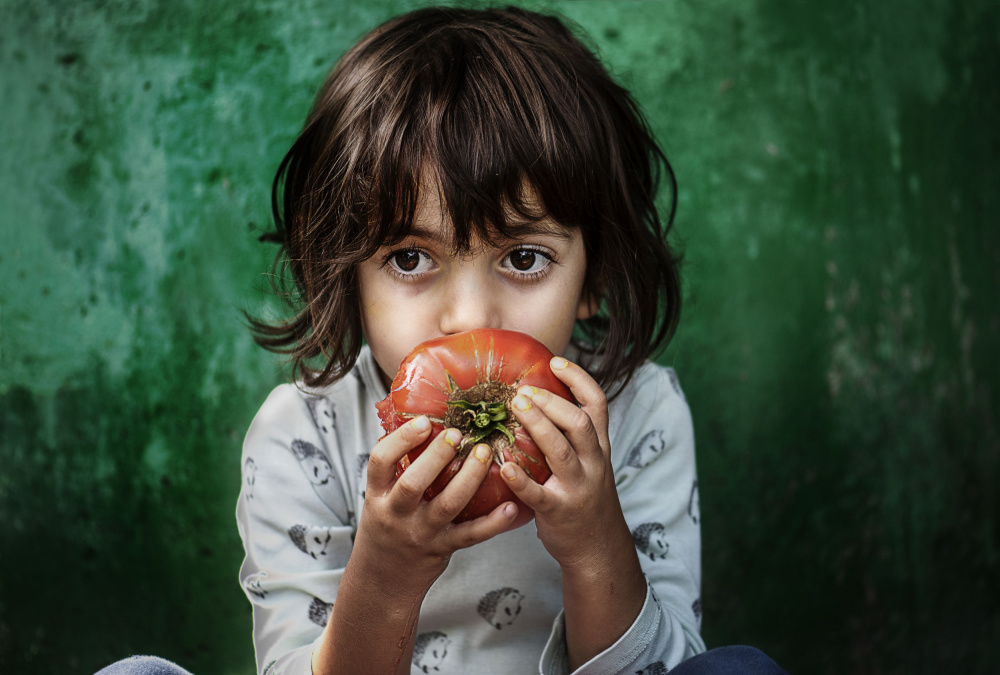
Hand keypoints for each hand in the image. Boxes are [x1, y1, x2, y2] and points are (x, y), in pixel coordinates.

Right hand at [354, 416, 519, 594]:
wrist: (381, 582)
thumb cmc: (384, 530)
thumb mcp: (378, 500)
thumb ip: (396, 471)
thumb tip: (423, 426)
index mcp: (376, 496)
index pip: (380, 461)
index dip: (401, 439)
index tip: (423, 421)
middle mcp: (396, 514)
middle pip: (414, 483)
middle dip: (437, 457)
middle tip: (457, 434)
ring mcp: (420, 533)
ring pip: (447, 505)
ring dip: (469, 478)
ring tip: (484, 454)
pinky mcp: (442, 549)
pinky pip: (471, 535)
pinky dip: (493, 522)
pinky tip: (510, 506)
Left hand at [504, 357, 646, 668]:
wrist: (598, 548)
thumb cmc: (585, 497)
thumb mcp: (590, 462)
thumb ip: (573, 435)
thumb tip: (538, 398)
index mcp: (599, 446)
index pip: (597, 403)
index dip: (578, 378)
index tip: (555, 361)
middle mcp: (594, 463)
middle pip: (579, 423)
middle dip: (551, 402)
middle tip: (521, 391)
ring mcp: (578, 488)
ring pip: (562, 452)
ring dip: (538, 427)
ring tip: (513, 410)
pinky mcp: (559, 512)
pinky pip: (539, 494)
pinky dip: (520, 479)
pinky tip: (502, 466)